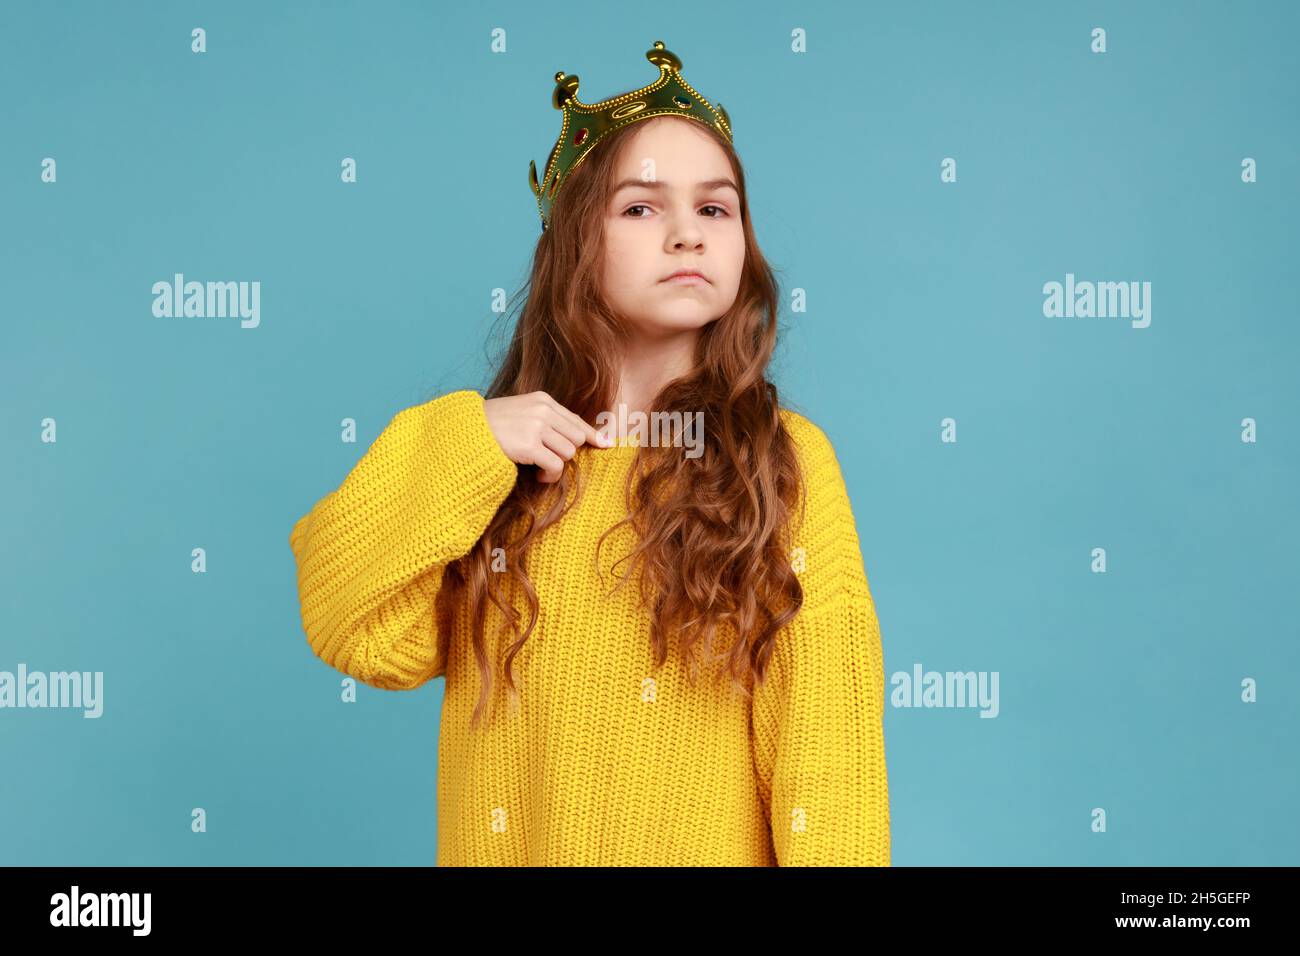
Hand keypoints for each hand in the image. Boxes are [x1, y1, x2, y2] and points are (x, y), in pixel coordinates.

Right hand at [483, 391, 611, 482]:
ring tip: (541, 468)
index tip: (607, 444)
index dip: (592, 435)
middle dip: (566, 453)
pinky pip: (555, 465)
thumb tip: (579, 437)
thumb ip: (547, 421)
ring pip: (568, 452)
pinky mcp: (529, 444)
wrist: (466, 432)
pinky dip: (551, 474)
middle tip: (549, 460)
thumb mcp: (523, 414)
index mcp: (543, 400)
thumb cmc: (494, 427)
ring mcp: (536, 426)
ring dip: (557, 465)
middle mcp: (542, 410)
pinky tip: (539, 475)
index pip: (575, 420)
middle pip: (576, 437)